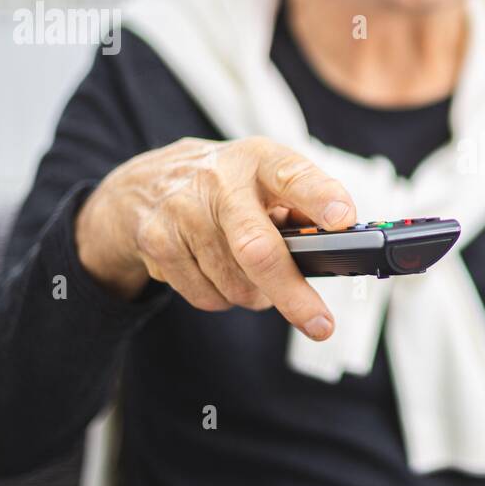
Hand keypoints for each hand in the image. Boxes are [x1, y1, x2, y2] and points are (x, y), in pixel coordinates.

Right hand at [74, 137, 355, 339]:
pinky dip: (222, 297)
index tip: (343, 219)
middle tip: (321, 325)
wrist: (142, 185)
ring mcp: (182, 211)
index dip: (320, 197)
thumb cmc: (226, 186)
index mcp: (260, 160)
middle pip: (258, 250)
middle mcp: (219, 181)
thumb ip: (301, 207)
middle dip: (292, 294)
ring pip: (236, 285)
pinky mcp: (156, 241)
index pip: (294, 175)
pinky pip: (206, 296)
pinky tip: (215, 271)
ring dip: (256, 295)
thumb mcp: (265, 179)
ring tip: (251, 273)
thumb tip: (338, 247)